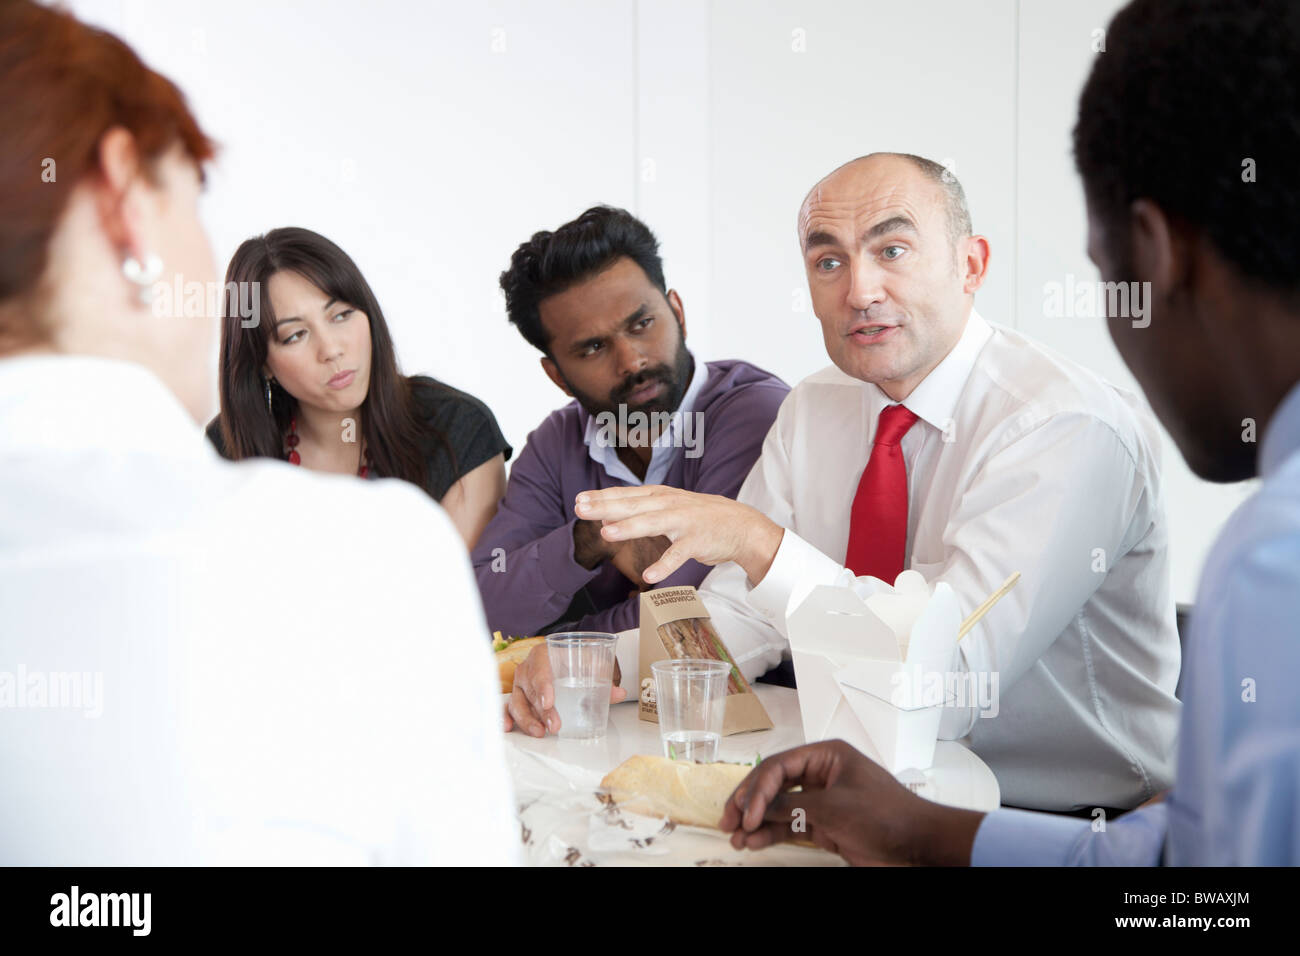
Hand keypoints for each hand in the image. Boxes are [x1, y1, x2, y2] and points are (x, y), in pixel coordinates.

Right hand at [503, 643, 625, 736]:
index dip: (543, 687)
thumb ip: (604, 678)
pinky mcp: (517, 697)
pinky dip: (506, 717)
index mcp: (544, 654)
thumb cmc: (575, 659)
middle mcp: (528, 668)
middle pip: (530, 690)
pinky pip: (508, 707)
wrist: (566, 657)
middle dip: (541, 710)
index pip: (540, 670)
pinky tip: (508, 728)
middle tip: (554, 725)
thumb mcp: (590, 664)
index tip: (549, 703)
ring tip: (540, 732)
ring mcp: (520, 684)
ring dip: (527, 719)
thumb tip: (619, 693)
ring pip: (517, 701)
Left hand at [573, 486, 783, 585]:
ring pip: (653, 525)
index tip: (578, 500)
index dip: (602, 497)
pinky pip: (678, 555)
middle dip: (605, 507)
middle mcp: (669, 505)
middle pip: (632, 506)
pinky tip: (649, 575)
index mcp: (660, 496)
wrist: (740, 525)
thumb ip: (640, 510)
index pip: (626, 495)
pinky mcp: (697, 542)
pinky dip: (664, 566)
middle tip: (580, 509)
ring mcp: (684, 522)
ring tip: (606, 534)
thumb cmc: (699, 517)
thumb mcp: (669, 506)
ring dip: (629, 528)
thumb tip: (606, 515)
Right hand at [718, 740, 984, 865]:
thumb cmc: (886, 815)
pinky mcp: (825, 824)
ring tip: (736, 838)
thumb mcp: (834, 807)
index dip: (757, 789)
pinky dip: (772, 834)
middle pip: (774, 784)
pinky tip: (755, 843)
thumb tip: (760, 810)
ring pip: (779, 807)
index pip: (779, 766)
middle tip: (728, 821)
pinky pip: (791, 825)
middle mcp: (821, 774)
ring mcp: (822, 800)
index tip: (747, 814)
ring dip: (758, 822)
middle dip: (750, 803)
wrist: (918, 845)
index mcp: (826, 755)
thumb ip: (793, 806)